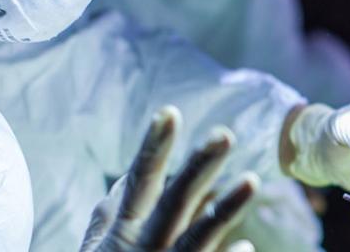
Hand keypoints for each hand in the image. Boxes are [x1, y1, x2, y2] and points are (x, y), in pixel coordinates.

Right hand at [81, 106, 258, 251]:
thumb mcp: (98, 244)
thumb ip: (115, 210)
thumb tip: (134, 172)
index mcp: (124, 230)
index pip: (140, 179)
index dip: (154, 146)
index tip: (170, 112)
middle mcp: (145, 246)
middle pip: (174, 200)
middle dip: (198, 166)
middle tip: (224, 133)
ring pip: (199, 237)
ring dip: (225, 208)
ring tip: (251, 179)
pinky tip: (248, 247)